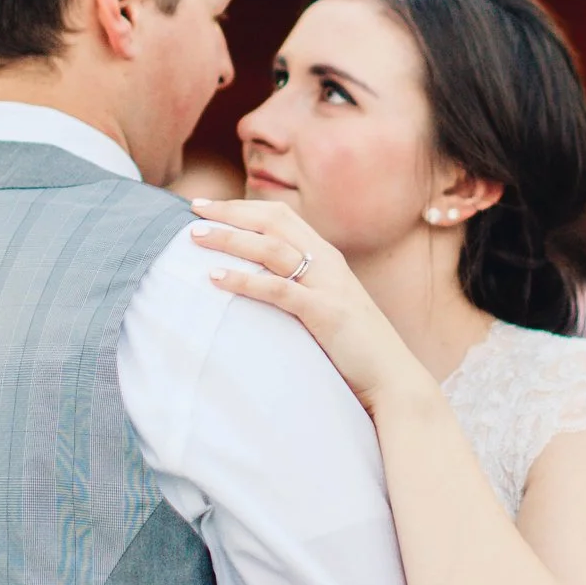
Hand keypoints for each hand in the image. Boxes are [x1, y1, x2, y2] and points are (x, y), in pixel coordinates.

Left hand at [188, 199, 429, 408]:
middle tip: (193, 209)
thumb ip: (299, 289)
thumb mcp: (326, 306)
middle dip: (231, 211)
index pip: (280, 216)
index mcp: (327, 257)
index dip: (243, 206)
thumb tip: (257, 285)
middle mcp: (327, 262)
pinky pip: (277, 289)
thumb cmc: (355, 347)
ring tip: (195, 237)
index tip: (208, 206)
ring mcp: (327, 285)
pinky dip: (244, 280)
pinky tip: (215, 278)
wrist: (393, 377)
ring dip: (230, 239)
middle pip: (273, 221)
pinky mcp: (324, 312)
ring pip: (271, 248)